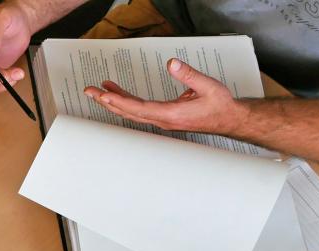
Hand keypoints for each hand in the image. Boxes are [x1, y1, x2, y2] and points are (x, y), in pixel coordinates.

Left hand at [83, 58, 249, 133]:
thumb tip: (172, 63)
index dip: (120, 102)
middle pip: (129, 112)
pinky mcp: (163, 116)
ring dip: (113, 101)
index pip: (139, 108)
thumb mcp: (207, 86)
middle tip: (89, 92)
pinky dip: (125, 100)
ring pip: (131, 112)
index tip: (105, 96)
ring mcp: (162, 119)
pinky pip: (139, 109)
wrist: (229, 119)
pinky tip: (117, 92)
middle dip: (107, 102)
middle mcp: (163, 119)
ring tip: (98, 90)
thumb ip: (189, 75)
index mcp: (171, 114)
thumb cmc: (220, 106)